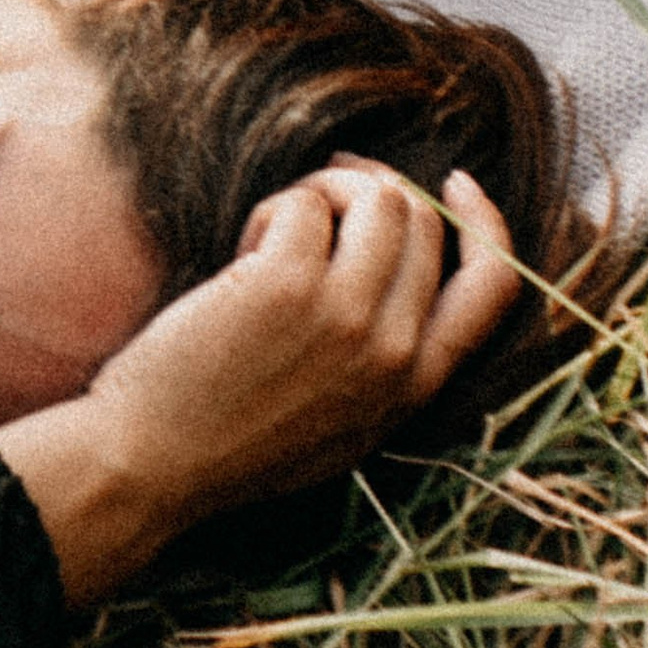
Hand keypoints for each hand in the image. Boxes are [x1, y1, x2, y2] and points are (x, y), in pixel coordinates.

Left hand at [0, 161, 524, 607]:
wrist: (151, 466)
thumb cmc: (235, 439)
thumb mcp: (349, 421)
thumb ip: (392, 357)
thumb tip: (411, 251)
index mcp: (415, 388)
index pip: (496, 286)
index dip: (484, 222)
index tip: (455, 181)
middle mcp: (394, 351)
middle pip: (425, 221)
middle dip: (372, 192)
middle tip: (318, 201)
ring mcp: (344, 316)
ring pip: (378, 197)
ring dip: (325, 194)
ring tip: (276, 237)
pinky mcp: (286, 285)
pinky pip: (304, 202)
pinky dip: (275, 210)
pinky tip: (241, 256)